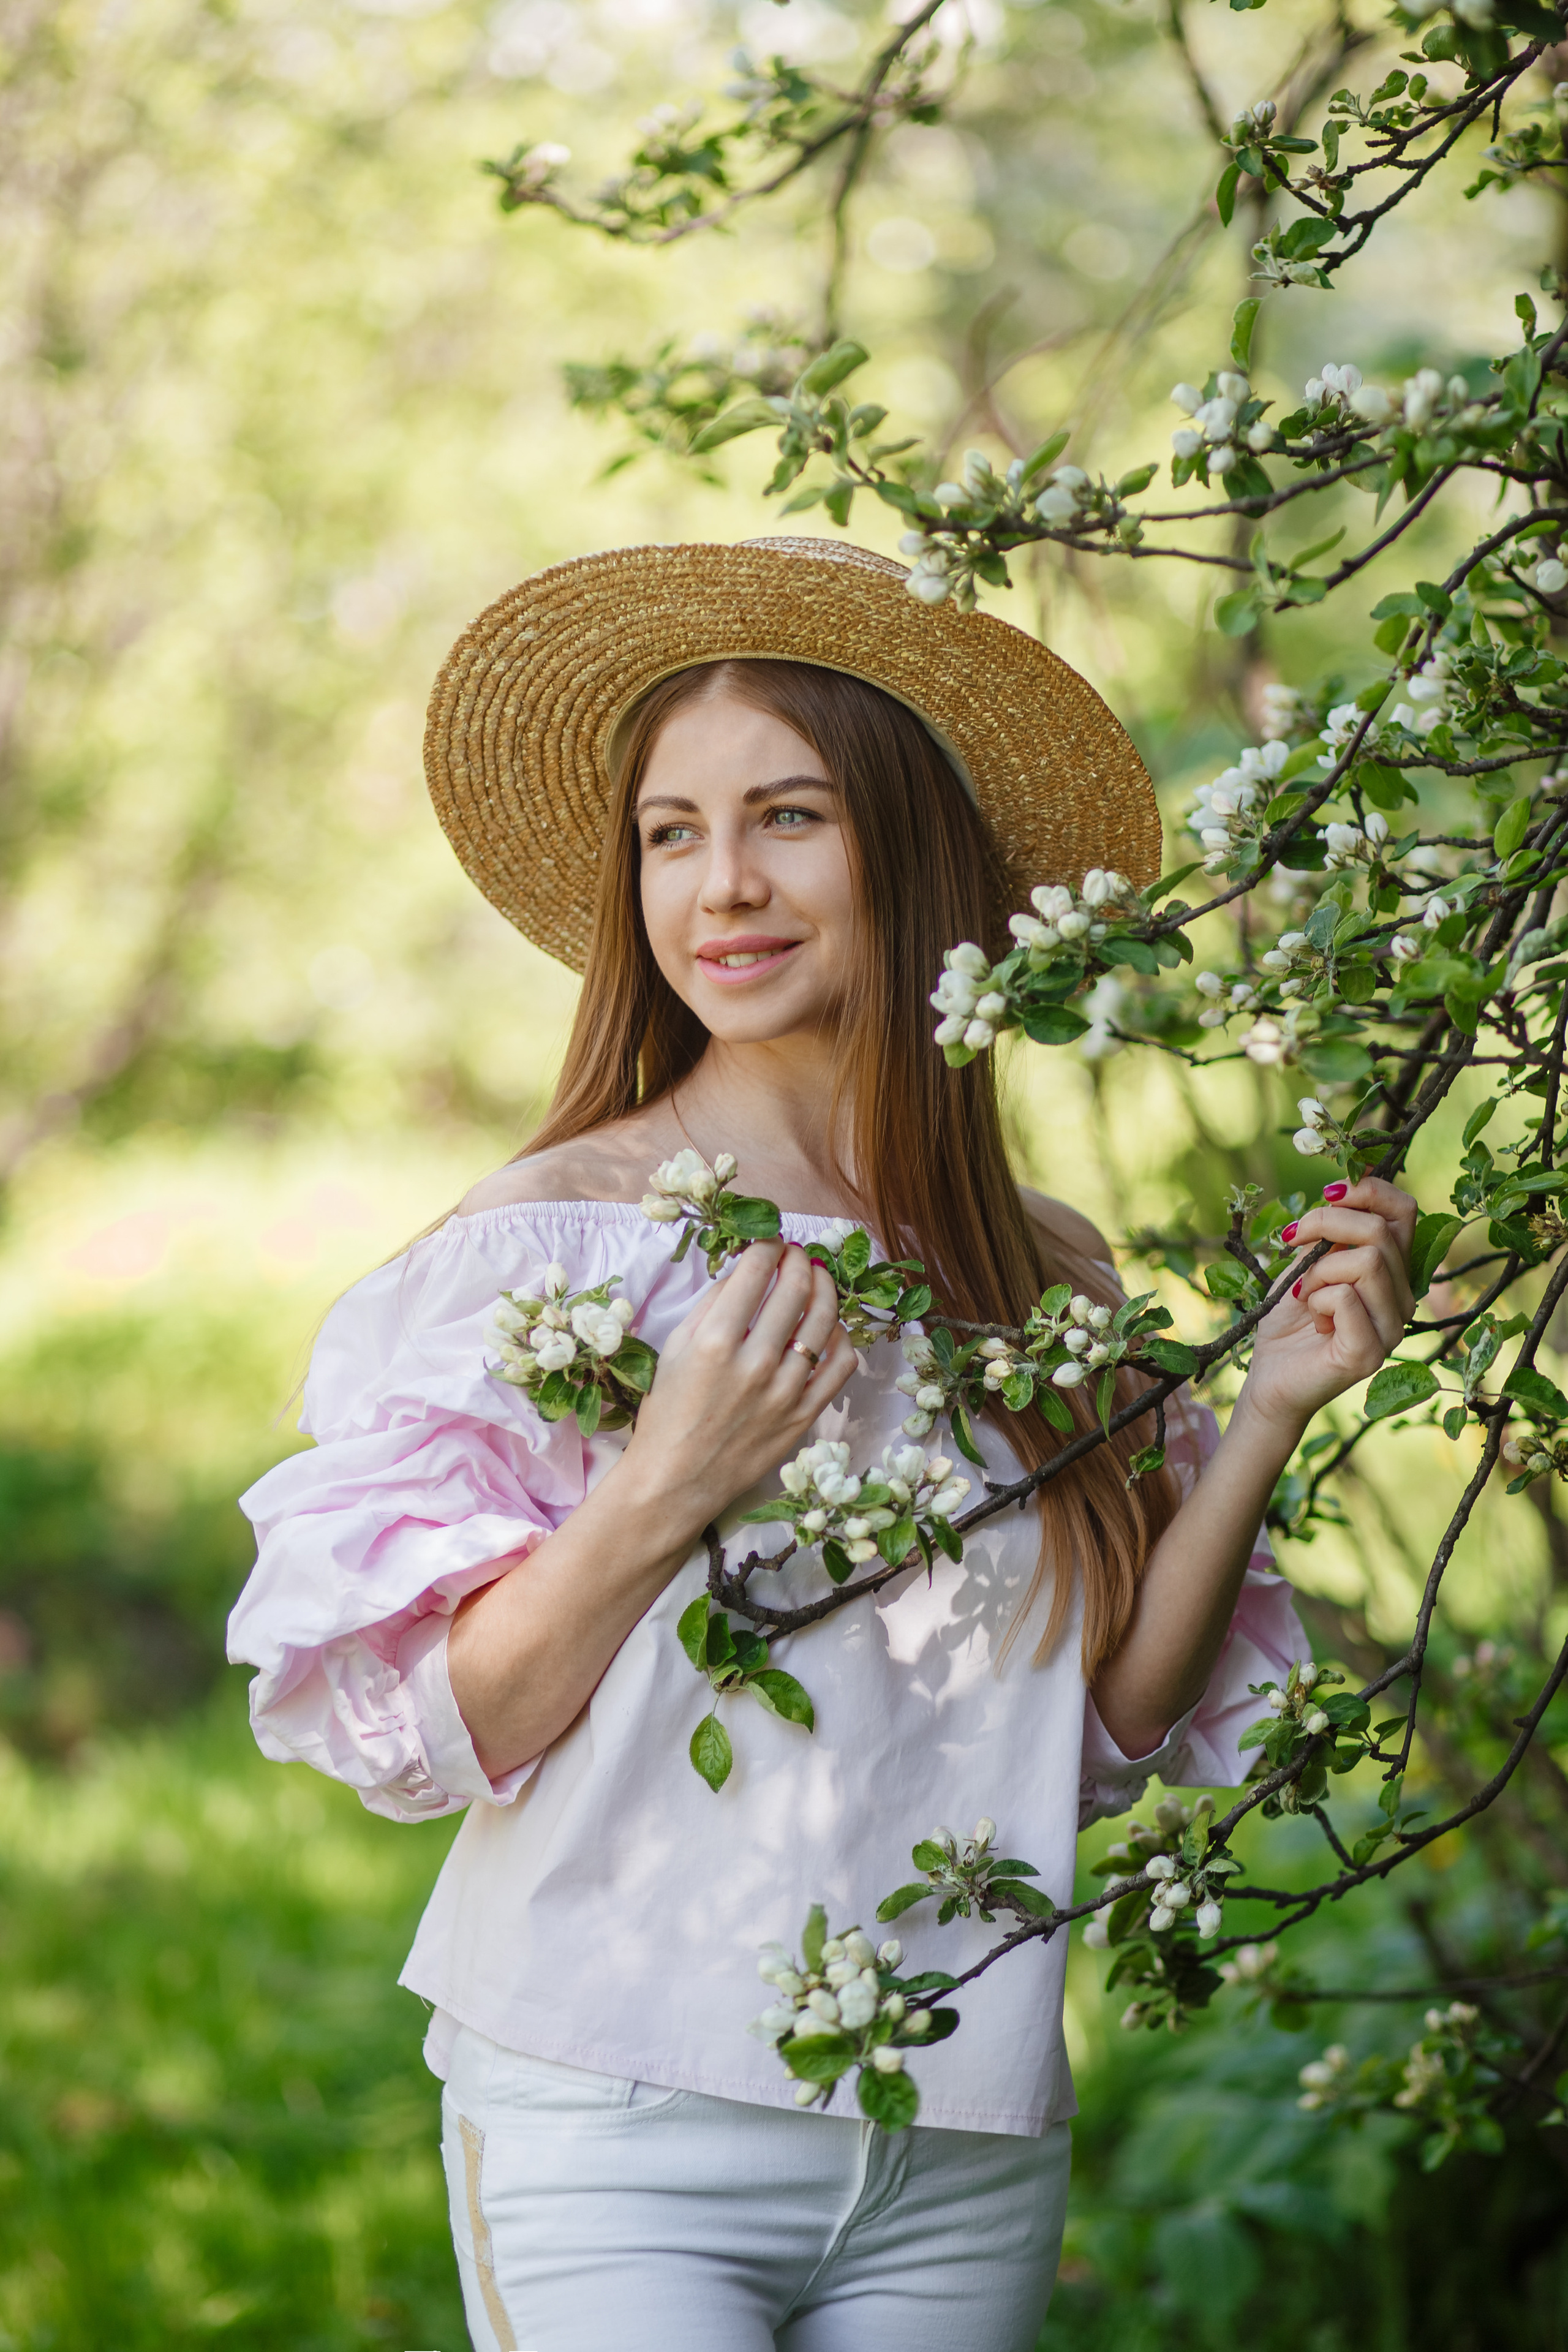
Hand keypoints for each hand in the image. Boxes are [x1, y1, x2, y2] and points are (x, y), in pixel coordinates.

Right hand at [620, 1241, 856, 1539]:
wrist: (675, 1480)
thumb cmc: (668, 1413)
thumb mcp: (674, 1349)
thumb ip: (711, 1306)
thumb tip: (745, 1271)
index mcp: (715, 1341)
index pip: (756, 1271)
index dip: (767, 1246)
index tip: (769, 1241)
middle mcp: (754, 1362)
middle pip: (795, 1289)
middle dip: (799, 1260)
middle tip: (797, 1254)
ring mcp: (784, 1391)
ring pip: (824, 1322)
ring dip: (825, 1290)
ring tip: (818, 1279)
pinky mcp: (803, 1416)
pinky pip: (840, 1367)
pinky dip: (841, 1339)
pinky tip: (831, 1328)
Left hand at [1241, 1176, 1417, 1443]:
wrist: (1270, 1377)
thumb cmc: (1290, 1317)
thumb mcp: (1308, 1260)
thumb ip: (1330, 1229)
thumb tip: (1344, 1181)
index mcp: (1394, 1271)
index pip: (1405, 1211)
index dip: (1367, 1190)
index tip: (1327, 1194)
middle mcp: (1403, 1298)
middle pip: (1381, 1231)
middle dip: (1326, 1224)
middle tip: (1293, 1242)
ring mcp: (1392, 1328)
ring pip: (1369, 1261)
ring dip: (1319, 1269)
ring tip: (1305, 1293)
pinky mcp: (1369, 1353)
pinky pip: (1346, 1297)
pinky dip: (1316, 1299)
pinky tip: (1312, 1320)